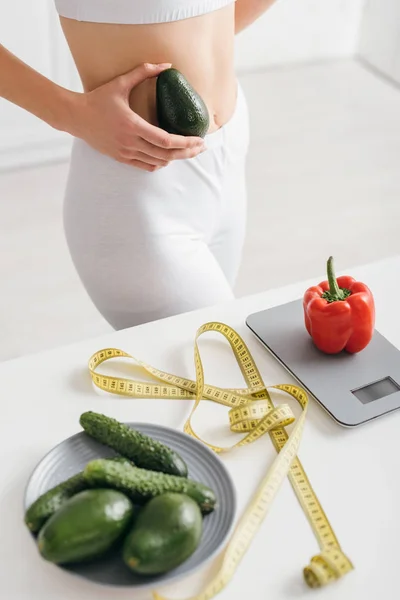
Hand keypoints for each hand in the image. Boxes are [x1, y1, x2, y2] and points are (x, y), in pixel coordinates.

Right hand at [68, 63, 205, 170]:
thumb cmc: (98, 99)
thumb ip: (144, 72)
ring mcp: (125, 153)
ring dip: (175, 159)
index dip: (185, 142)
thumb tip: (167, 65)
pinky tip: (168, 158)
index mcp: (132, 126)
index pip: (165, 140)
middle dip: (186, 152)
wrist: (76, 117)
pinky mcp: (121, 158)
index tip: (198, 140)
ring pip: (157, 163)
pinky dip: (159, 164)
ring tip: (188, 151)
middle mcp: (130, 143)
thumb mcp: (120, 83)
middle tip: (200, 148)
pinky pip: (145, 166)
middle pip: (166, 155)